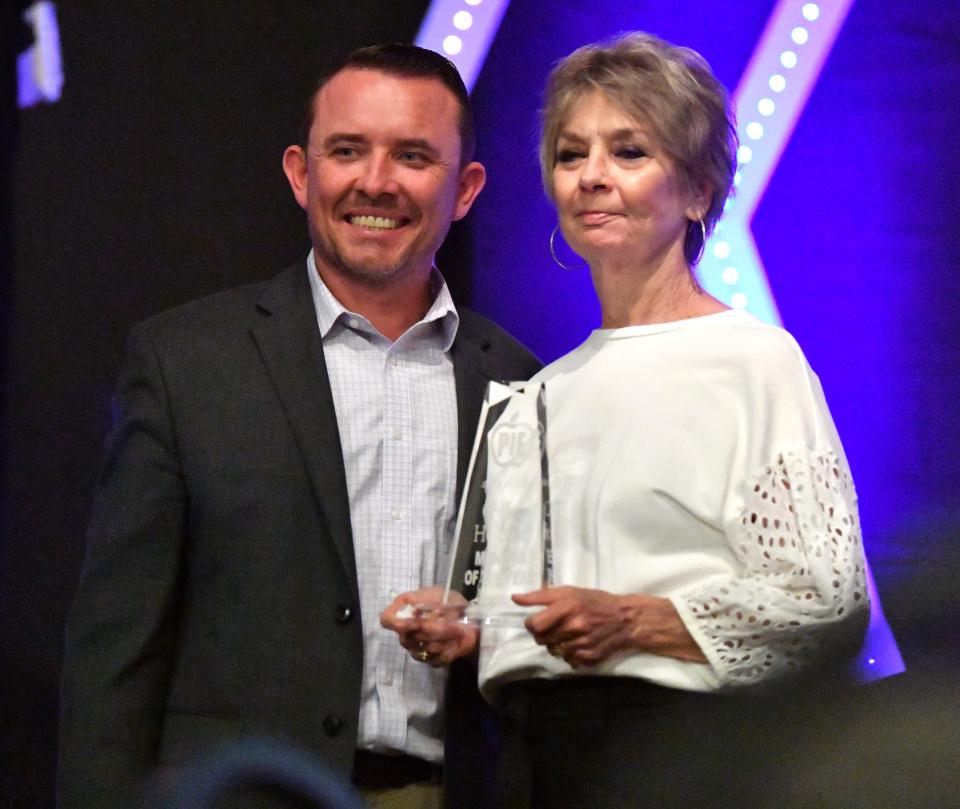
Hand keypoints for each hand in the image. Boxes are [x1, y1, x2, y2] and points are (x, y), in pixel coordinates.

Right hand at [380, 587, 478, 667]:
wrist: (473, 620)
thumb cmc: (452, 604)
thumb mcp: (438, 594)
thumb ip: (421, 602)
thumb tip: (409, 616)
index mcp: (406, 611)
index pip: (387, 619)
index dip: (394, 623)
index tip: (411, 623)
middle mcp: (408, 632)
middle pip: (405, 639)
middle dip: (429, 630)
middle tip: (445, 622)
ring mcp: (418, 648)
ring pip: (422, 650)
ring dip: (442, 639)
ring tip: (454, 630)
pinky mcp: (431, 660)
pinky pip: (435, 660)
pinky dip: (449, 651)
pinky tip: (455, 643)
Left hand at [513, 586, 706, 668]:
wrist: (626, 619)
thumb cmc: (595, 601)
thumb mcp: (569, 591)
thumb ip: (540, 595)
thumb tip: (514, 598)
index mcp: (567, 606)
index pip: (534, 624)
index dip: (532, 623)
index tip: (538, 620)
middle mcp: (574, 626)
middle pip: (540, 639)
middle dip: (543, 634)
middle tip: (555, 626)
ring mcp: (582, 644)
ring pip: (552, 651)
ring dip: (555, 644)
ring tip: (568, 634)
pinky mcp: (588, 659)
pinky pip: (567, 660)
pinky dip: (569, 654)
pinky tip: (578, 643)